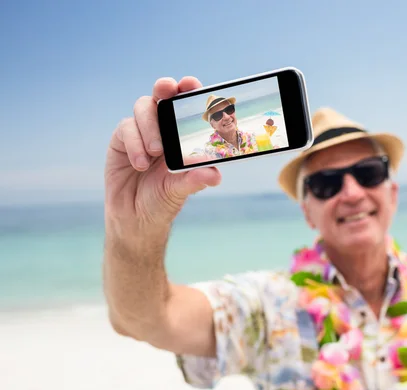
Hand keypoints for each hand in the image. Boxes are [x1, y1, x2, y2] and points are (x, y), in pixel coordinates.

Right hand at [105, 77, 221, 235]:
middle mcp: (162, 129)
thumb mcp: (181, 190)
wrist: (135, 219)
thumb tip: (215, 175)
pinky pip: (126, 128)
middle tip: (167, 89)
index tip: (191, 84)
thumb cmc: (163, 200)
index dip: (189, 91)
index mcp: (182, 136)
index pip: (186, 107)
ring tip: (156, 152)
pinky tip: (140, 163)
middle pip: (162, 96)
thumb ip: (195, 180)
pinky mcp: (121, 140)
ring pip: (143, 107)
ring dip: (150, 125)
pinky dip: (135, 143)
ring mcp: (141, 132)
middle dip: (165, 88)